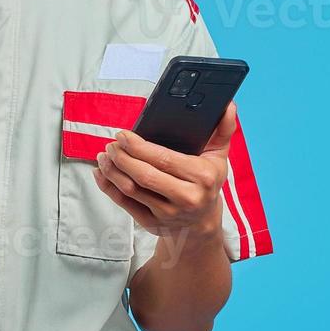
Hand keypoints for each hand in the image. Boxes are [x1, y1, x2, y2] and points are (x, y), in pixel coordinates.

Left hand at [91, 101, 237, 244]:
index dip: (139, 147)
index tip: (123, 135)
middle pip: (145, 175)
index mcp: (202, 177)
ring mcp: (168, 214)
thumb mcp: (218, 157)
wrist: (201, 223)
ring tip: (104, 156)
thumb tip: (228, 105)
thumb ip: (223, 130)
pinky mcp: (152, 224)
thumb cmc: (207, 183)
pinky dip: (109, 188)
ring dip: (112, 171)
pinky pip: (125, 205)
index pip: (164, 159)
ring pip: (132, 190)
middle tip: (111, 144)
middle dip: (123, 158)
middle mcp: (186, 198)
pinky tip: (101, 174)